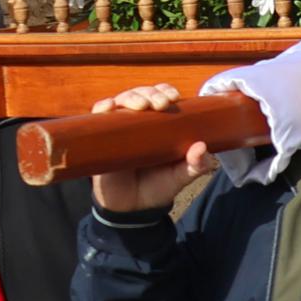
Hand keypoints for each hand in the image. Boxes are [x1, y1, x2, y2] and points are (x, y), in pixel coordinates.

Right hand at [89, 85, 216, 215]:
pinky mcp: (100, 140)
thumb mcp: (180, 177)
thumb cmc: (158, 187)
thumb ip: (195, 165)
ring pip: (121, 101)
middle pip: (141, 94)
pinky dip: (103, 108)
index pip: (160, 96)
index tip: (174, 96)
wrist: (131, 210)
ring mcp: (118, 129)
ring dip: (130, 97)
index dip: (165, 90)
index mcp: (158, 125)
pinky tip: (109, 107)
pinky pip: (98, 117)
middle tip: (161, 104)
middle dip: (150, 92)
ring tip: (141, 106)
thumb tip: (202, 147)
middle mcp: (138, 122)